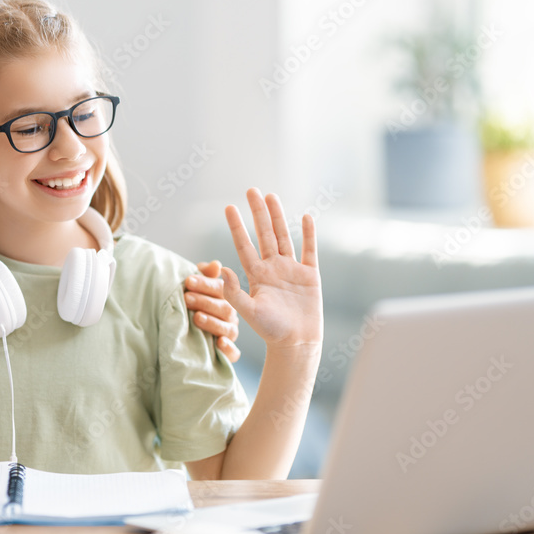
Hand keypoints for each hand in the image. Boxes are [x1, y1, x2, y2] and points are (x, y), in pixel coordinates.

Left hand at [185, 260, 240, 361]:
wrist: (177, 338)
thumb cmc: (188, 306)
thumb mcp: (192, 289)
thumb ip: (203, 276)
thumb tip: (215, 264)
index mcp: (224, 299)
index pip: (220, 289)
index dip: (205, 284)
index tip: (189, 280)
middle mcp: (229, 316)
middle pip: (224, 308)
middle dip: (204, 302)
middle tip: (187, 298)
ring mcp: (229, 335)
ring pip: (228, 329)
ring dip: (212, 323)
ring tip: (197, 318)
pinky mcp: (227, 354)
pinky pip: (233, 353)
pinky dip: (228, 349)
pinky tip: (219, 343)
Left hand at [221, 189, 321, 348]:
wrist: (296, 343)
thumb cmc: (270, 331)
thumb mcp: (248, 311)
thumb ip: (234, 292)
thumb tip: (223, 269)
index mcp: (256, 275)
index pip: (244, 245)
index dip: (237, 226)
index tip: (229, 207)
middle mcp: (272, 268)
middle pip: (264, 234)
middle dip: (257, 212)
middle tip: (251, 190)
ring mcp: (291, 270)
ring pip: (284, 236)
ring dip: (278, 217)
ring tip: (271, 196)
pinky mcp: (310, 275)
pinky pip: (309, 250)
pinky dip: (309, 234)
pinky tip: (307, 216)